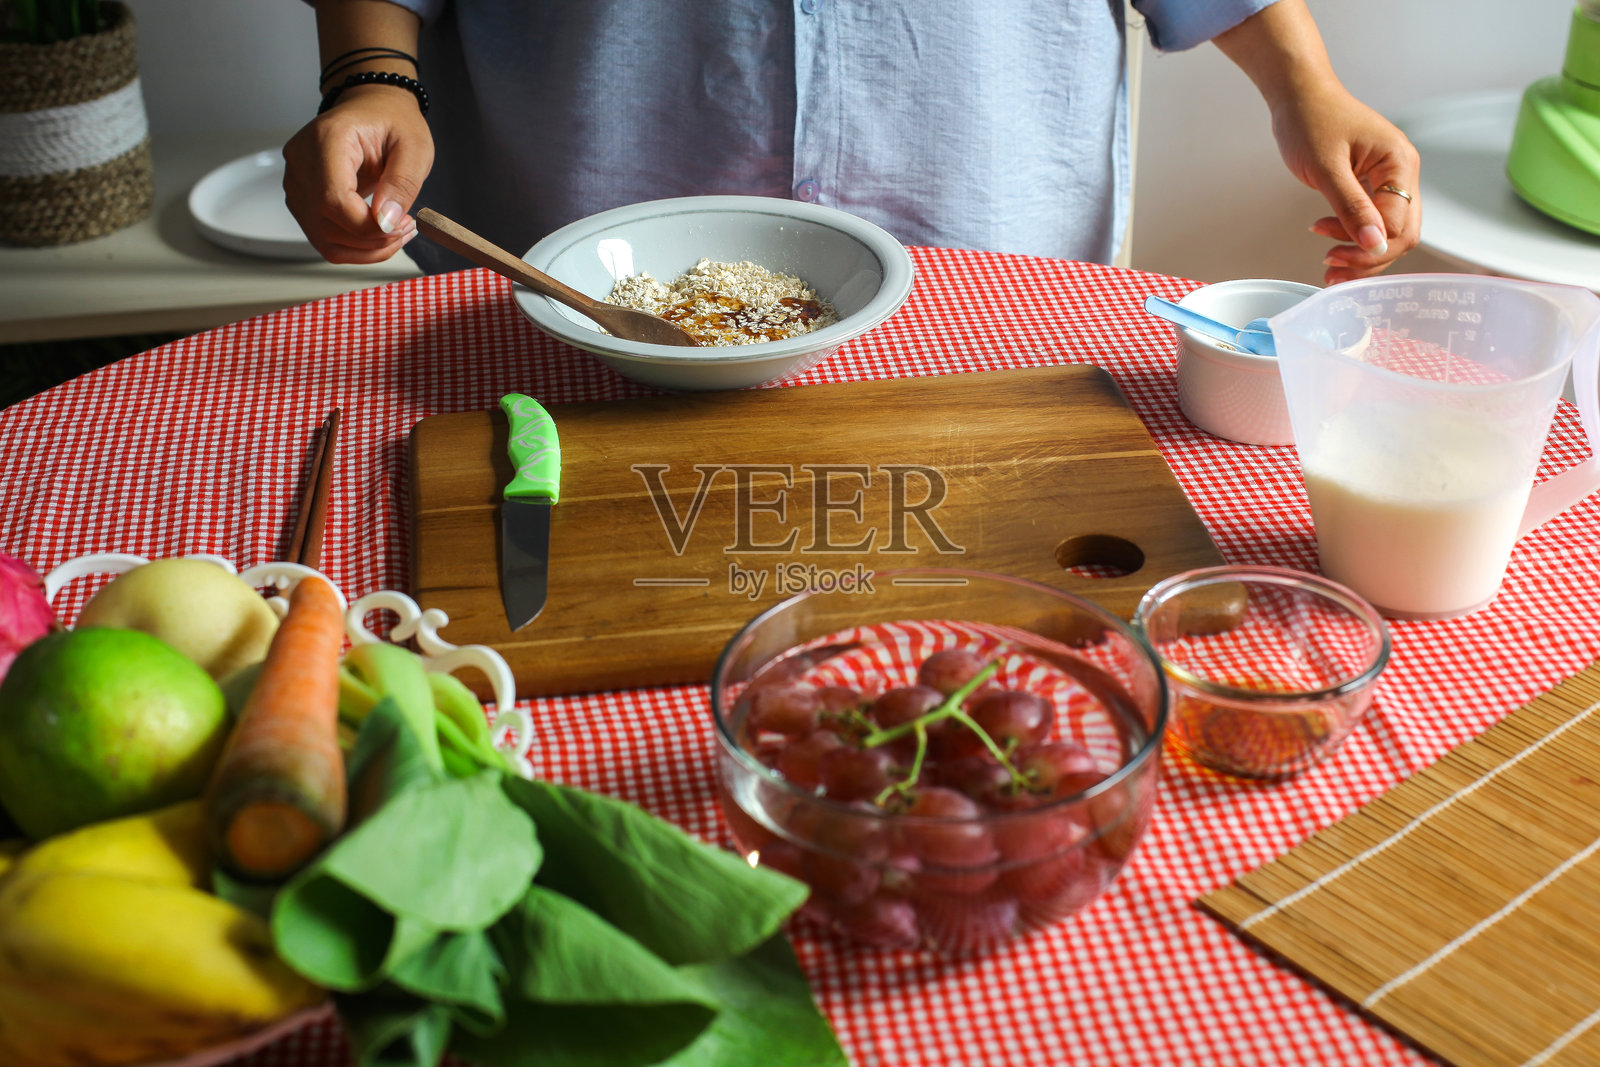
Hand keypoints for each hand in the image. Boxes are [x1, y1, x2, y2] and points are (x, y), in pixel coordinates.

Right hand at [282, 85, 433, 263]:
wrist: (372, 110)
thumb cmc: (392, 122)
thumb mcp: (414, 146)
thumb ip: (402, 183)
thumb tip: (386, 221)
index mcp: (328, 139)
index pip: (333, 198)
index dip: (367, 225)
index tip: (401, 225)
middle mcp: (301, 161)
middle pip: (326, 223)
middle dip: (372, 240)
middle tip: (406, 228)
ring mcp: (296, 182)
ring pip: (323, 239)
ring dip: (366, 249)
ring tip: (396, 231)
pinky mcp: (302, 199)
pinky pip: (324, 238)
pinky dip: (355, 247)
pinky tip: (379, 235)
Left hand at [1269, 83, 1421, 285]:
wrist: (1298, 95)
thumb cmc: (1310, 119)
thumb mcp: (1326, 168)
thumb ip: (1351, 206)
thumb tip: (1374, 244)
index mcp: (1399, 162)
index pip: (1400, 224)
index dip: (1369, 249)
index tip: (1333, 257)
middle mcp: (1402, 170)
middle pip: (1402, 232)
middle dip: (1369, 257)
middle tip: (1331, 270)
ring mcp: (1389, 176)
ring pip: (1389, 229)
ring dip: (1361, 251)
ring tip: (1328, 262)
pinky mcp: (1373, 182)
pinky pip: (1374, 217)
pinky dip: (1354, 235)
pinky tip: (1330, 241)